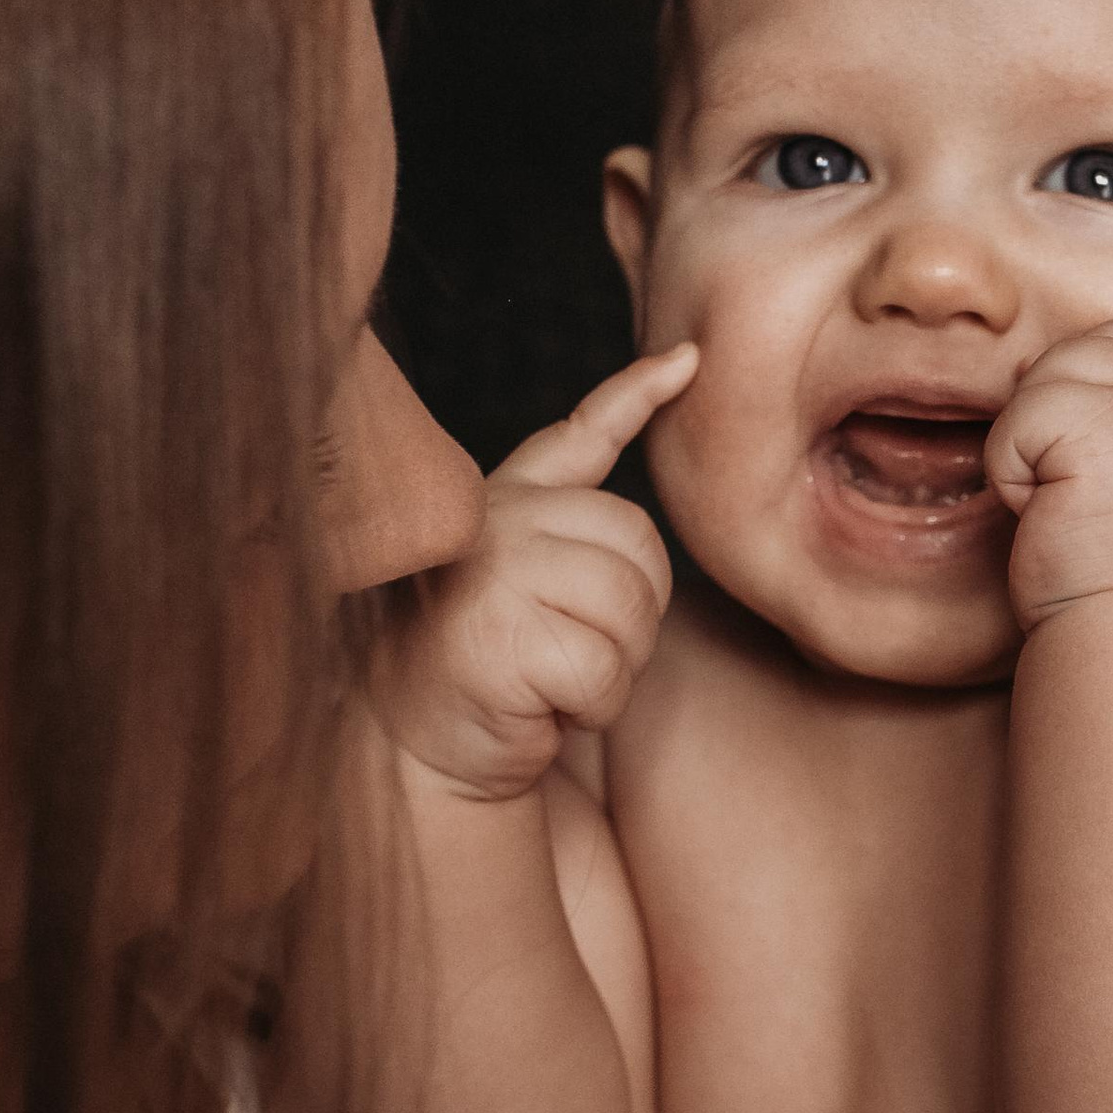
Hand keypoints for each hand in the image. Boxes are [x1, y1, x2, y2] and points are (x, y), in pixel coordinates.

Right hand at [368, 347, 696, 799]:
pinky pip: (605, 668)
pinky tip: (541, 708)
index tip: (689, 360)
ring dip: (613, 665)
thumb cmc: (493, 672)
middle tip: (570, 649)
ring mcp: (492, 570)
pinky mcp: (498, 634)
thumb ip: (577, 521)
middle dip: (633, 614)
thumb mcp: (532, 583)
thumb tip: (657, 411)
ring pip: (631, 606)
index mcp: (505, 500)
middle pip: (641, 543)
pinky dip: (591, 706)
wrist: (423, 752)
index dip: (639, 394)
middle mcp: (495, 519)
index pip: (579, 435)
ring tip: (552, 677)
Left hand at [988, 321, 1112, 628]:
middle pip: (1093, 346)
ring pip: (1051, 373)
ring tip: (1060, 511)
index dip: (1092, 391)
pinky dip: (1010, 471)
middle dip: (1056, 410)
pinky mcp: (1104, 426)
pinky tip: (1043, 520)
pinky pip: (1020, 416)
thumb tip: (1096, 414)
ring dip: (1032, 444)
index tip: (1081, 468)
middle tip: (1060, 491)